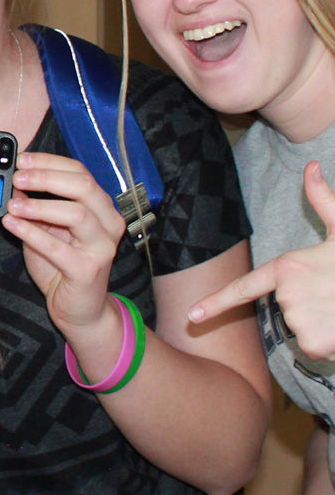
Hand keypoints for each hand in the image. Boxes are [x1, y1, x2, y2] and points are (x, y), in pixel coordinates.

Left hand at [1, 152, 125, 337]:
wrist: (79, 309)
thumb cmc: (63, 264)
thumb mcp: (47, 228)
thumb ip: (36, 206)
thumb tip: (15, 182)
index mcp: (101, 206)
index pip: (80, 172)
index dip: (50, 162)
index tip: (22, 160)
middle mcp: (109, 222)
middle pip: (83, 186)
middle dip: (46, 178)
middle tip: (17, 177)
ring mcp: (103, 246)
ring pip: (76, 213)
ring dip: (39, 206)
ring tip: (13, 204)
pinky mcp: (89, 270)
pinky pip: (57, 247)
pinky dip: (31, 233)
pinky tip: (11, 224)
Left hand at [189, 161, 334, 360]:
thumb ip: (322, 201)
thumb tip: (312, 166)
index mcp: (288, 267)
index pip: (245, 287)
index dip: (216, 303)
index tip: (192, 317)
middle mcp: (286, 293)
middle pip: (284, 307)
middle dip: (306, 304)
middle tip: (333, 295)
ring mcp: (299, 319)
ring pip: (299, 327)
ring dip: (319, 324)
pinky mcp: (314, 343)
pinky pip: (312, 346)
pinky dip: (328, 343)